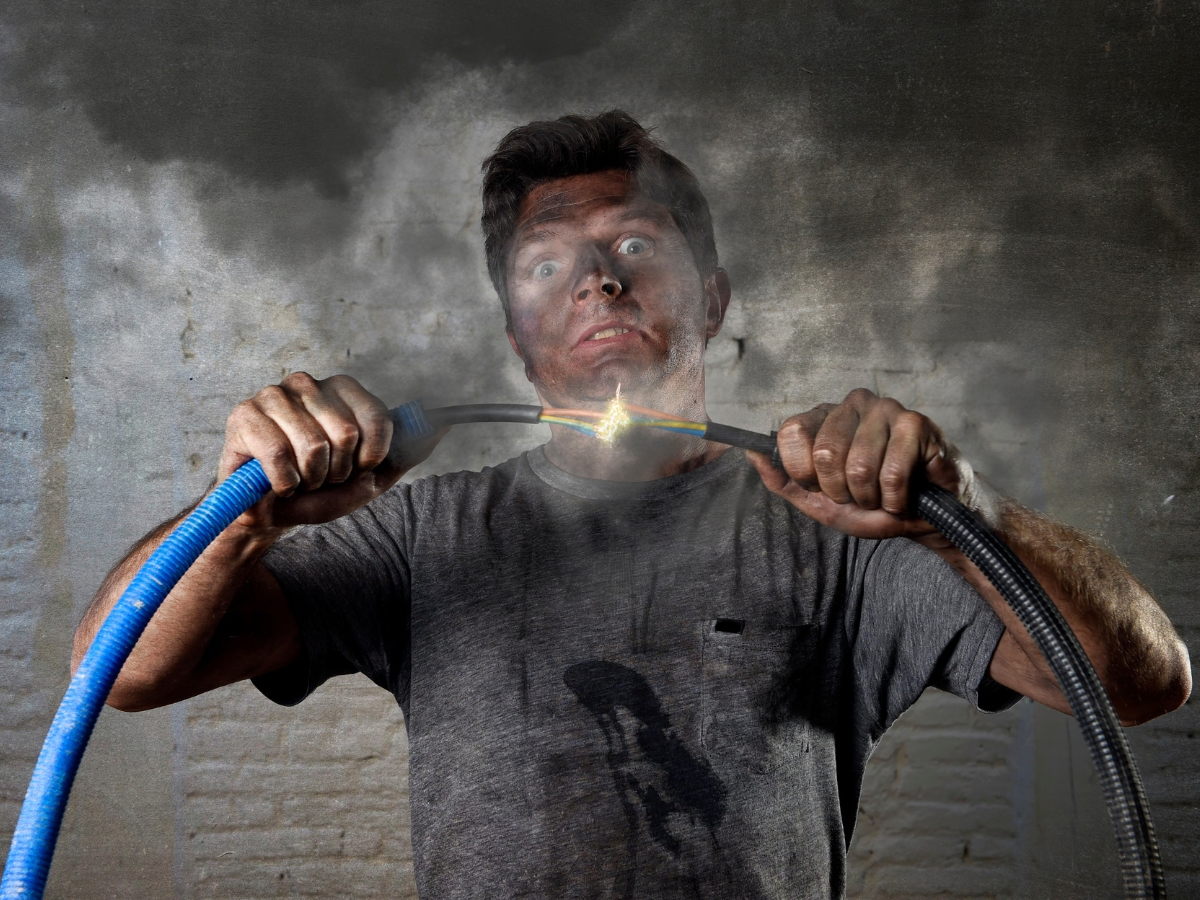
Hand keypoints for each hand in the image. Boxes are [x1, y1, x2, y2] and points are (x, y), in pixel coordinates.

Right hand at [217, 372, 441, 531]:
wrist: (269, 514)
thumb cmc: (319, 491)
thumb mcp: (372, 476)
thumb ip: (407, 452)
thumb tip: (443, 425)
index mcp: (342, 390)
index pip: (378, 418)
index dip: (372, 456)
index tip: (358, 467)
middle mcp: (308, 383)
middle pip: (347, 433)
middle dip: (339, 471)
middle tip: (323, 476)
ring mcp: (273, 395)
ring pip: (313, 446)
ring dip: (311, 478)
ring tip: (300, 478)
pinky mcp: (243, 415)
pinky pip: (279, 455)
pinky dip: (284, 482)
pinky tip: (278, 482)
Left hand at [747, 388, 960, 539]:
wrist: (920, 520)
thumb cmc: (869, 504)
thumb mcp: (816, 499)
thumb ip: (781, 478)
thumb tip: (749, 452)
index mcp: (823, 416)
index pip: (791, 432)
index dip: (804, 472)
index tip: (821, 486)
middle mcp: (852, 404)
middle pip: (825, 453)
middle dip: (840, 490)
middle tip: (857, 494)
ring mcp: (886, 409)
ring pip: (860, 466)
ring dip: (870, 497)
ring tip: (882, 495)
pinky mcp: (917, 424)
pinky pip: (892, 473)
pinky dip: (895, 498)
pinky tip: (904, 495)